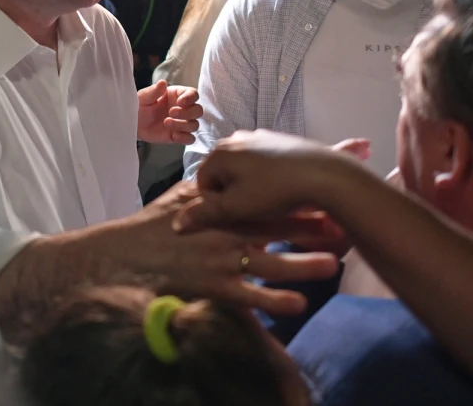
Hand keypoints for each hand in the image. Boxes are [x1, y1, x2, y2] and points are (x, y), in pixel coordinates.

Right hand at [112, 181, 338, 314]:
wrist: (127, 255)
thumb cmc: (154, 225)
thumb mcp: (181, 196)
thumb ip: (209, 187)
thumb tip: (226, 169)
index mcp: (219, 204)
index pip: (263, 198)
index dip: (295, 199)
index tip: (324, 198)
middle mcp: (224, 229)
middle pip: (275, 225)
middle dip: (311, 226)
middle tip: (345, 224)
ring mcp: (221, 257)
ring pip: (270, 260)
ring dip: (303, 262)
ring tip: (335, 263)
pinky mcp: (215, 285)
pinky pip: (250, 295)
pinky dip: (274, 300)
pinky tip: (298, 304)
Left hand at [136, 80, 201, 143]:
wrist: (134, 123)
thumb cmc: (140, 106)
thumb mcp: (143, 97)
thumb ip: (153, 91)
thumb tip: (163, 83)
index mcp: (177, 95)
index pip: (193, 94)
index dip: (190, 98)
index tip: (179, 102)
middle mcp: (183, 109)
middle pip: (198, 110)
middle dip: (187, 112)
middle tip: (171, 112)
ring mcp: (182, 123)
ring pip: (194, 125)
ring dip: (183, 125)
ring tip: (166, 122)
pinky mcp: (178, 135)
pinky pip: (190, 139)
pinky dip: (184, 138)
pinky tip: (173, 135)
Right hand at [174, 130, 346, 233]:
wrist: (324, 175)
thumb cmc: (274, 192)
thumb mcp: (235, 209)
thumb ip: (204, 214)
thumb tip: (177, 223)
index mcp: (220, 153)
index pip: (203, 184)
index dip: (214, 206)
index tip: (232, 221)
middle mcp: (236, 139)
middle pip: (223, 176)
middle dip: (233, 196)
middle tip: (251, 215)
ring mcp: (260, 137)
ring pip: (244, 171)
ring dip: (251, 189)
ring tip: (270, 206)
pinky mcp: (282, 141)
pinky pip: (264, 164)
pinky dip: (269, 179)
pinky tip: (283, 193)